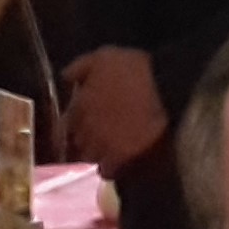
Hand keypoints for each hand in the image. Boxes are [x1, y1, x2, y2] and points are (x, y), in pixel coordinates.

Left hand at [64, 46, 166, 171]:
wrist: (165, 86)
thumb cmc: (134, 69)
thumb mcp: (104, 56)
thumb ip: (80, 67)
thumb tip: (64, 77)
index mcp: (80, 105)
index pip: (63, 125)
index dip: (72, 126)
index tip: (78, 127)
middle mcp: (86, 128)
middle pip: (76, 144)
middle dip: (83, 141)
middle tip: (96, 138)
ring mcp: (103, 144)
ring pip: (90, 158)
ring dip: (96, 155)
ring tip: (106, 152)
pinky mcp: (122, 157)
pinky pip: (108, 171)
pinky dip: (110, 169)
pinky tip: (117, 164)